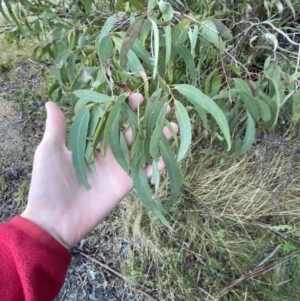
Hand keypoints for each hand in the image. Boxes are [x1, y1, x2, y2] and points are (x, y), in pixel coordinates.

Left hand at [21, 94, 177, 248]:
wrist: (54, 219)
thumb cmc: (47, 183)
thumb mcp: (50, 151)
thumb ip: (57, 128)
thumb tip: (50, 103)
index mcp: (92, 143)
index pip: (113, 121)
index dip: (125, 109)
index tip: (136, 96)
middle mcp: (109, 154)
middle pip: (132, 133)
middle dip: (146, 120)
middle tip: (162, 106)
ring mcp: (119, 169)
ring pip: (142, 150)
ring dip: (156, 139)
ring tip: (172, 125)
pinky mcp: (125, 185)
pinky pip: (144, 173)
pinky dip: (156, 166)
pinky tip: (168, 155)